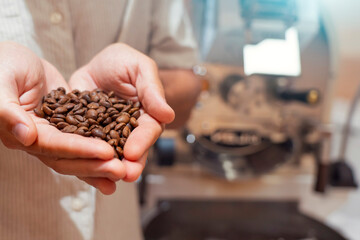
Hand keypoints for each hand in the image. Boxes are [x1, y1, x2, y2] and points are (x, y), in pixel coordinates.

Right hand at [0, 42, 124, 193]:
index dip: (80, 150)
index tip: (106, 152)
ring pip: (77, 156)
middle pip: (68, 158)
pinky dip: (97, 154)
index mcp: (18, 131)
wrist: (12, 59)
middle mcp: (35, 139)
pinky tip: (117, 159)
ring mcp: (52, 135)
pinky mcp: (65, 128)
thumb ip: (7, 110)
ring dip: (99, 165)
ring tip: (123, 172)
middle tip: (122, 170)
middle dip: (95, 165)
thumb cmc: (3, 63)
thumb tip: (27, 137)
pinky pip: (83, 142)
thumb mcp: (1, 82)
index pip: (53, 146)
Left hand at [70, 43, 174, 184]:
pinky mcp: (87, 135)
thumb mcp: (139, 68)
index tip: (133, 152)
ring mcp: (108, 134)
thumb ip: (152, 90)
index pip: (147, 130)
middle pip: (131, 150)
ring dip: (108, 168)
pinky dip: (84, 161)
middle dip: (129, 164)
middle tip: (125, 175)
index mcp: (146, 115)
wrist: (97, 64)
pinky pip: (86, 149)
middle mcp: (129, 129)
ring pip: (110, 155)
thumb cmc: (123, 62)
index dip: (142, 142)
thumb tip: (167, 115)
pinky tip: (81, 171)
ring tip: (106, 180)